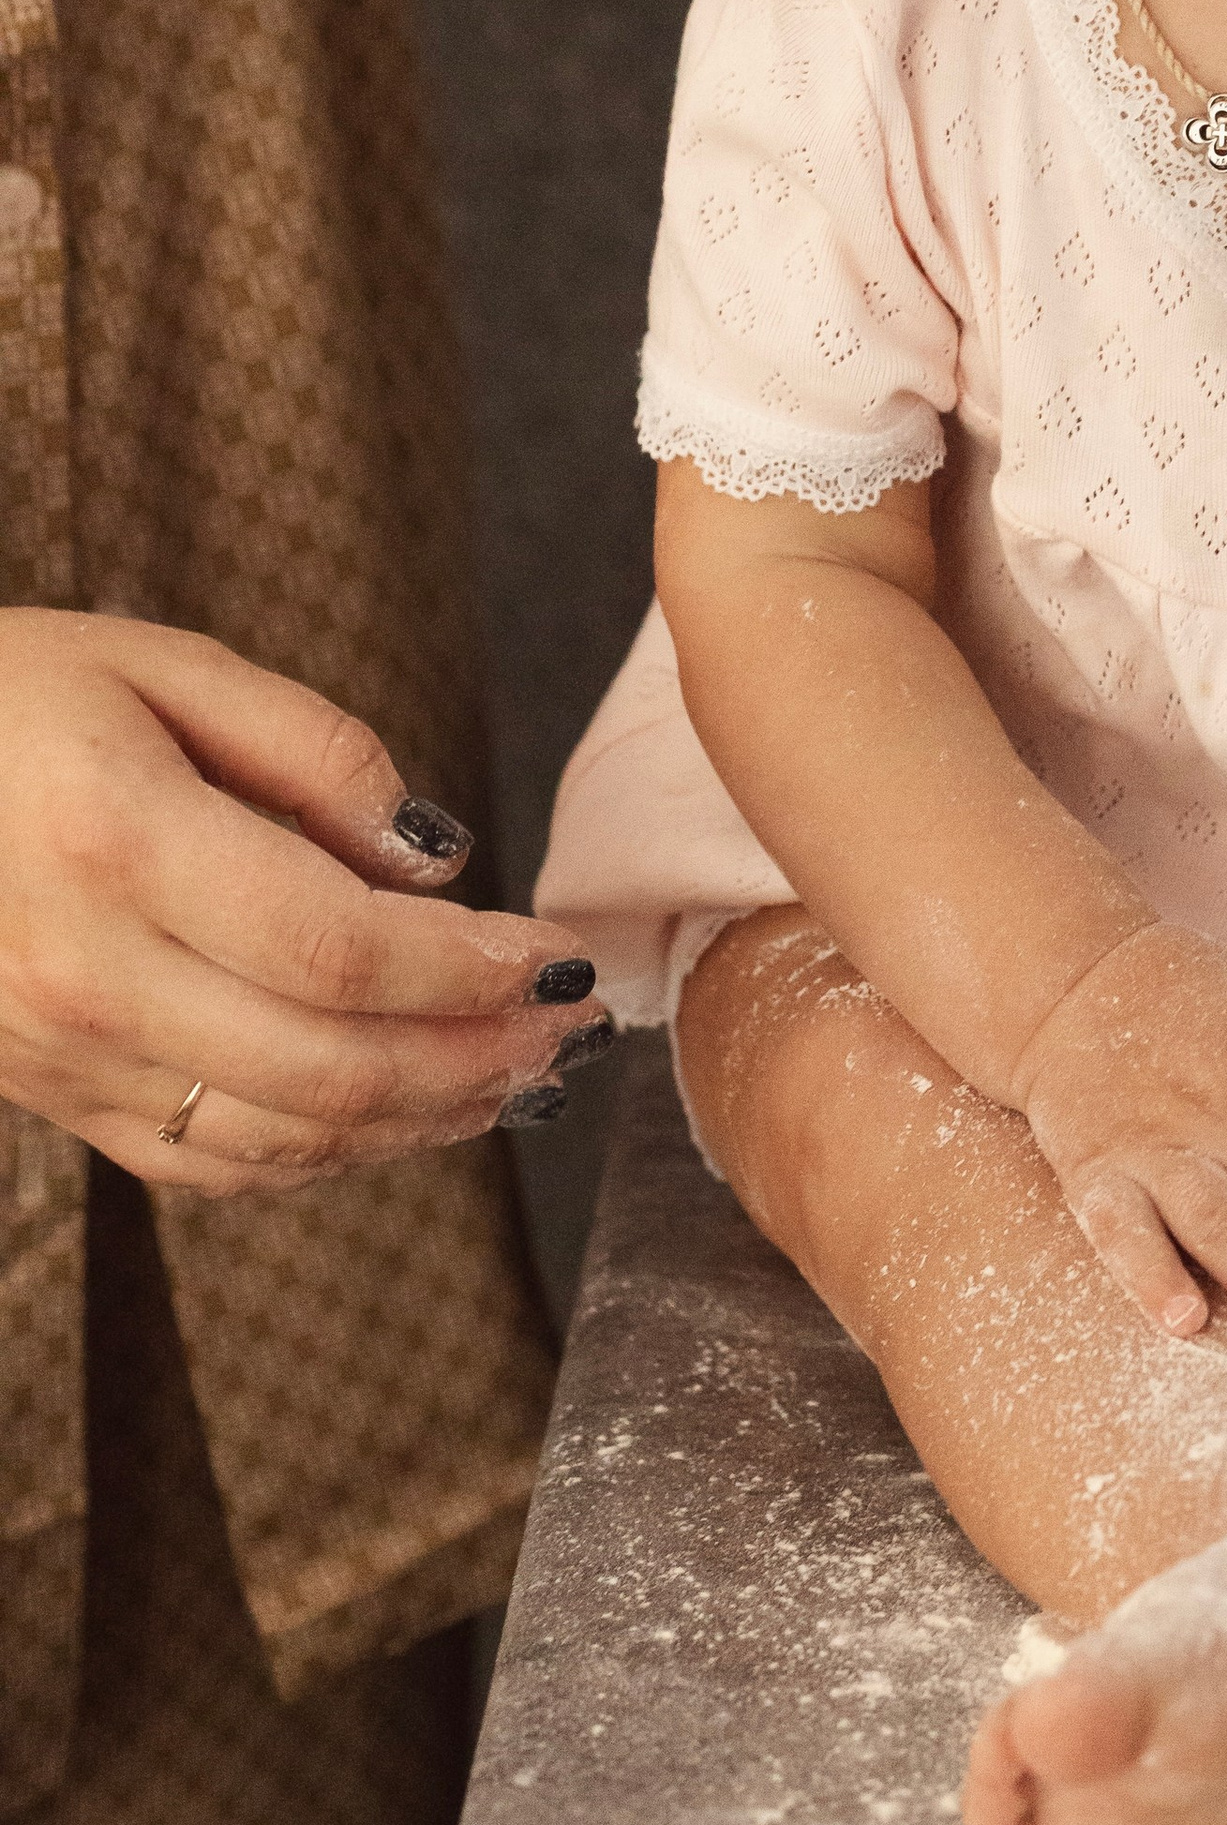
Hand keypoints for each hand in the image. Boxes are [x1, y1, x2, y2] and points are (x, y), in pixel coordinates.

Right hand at [0, 609, 612, 1190]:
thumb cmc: (13, 696)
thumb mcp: (163, 664)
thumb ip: (316, 752)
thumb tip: (431, 863)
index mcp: (122, 846)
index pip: (340, 950)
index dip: (470, 969)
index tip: (561, 957)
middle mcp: (87, 973)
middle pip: (328, 1064)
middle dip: (478, 1060)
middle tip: (574, 1034)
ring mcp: (59, 1053)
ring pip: (280, 1135)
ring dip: (422, 1121)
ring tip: (521, 1081)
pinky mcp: (47, 1096)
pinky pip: (207, 1160)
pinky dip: (325, 1152)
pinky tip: (402, 1111)